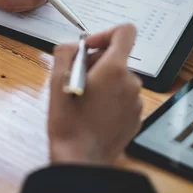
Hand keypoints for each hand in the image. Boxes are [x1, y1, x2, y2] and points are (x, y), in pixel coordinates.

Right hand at [48, 24, 142, 165]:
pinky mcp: (136, 118)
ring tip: (83, 101)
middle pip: (117, 58)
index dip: (105, 34)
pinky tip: (93, 114)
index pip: (125, 32)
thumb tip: (74, 46)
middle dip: (96, 64)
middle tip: (76, 80)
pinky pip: (123, 98)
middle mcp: (131, 82)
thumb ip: (65, 53)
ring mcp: (136, 102)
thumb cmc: (69, 124)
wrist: (81, 160)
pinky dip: (109, 99)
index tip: (89, 48)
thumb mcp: (56, 81)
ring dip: (102, 83)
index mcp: (114, 69)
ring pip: (119, 79)